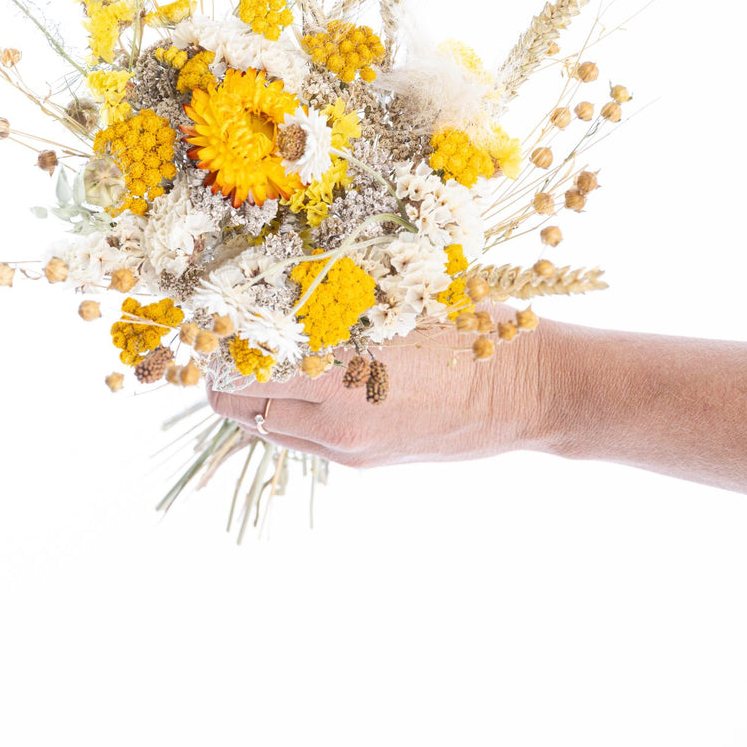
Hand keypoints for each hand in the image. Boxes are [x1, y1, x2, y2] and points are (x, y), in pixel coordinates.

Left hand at [209, 320, 548, 467]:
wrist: (528, 393)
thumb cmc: (470, 328)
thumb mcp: (399, 300)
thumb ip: (336, 303)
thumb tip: (275, 283)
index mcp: (339, 376)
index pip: (241, 371)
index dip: (220, 345)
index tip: (218, 319)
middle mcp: (334, 423)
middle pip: (240, 408)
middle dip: (227, 374)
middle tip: (232, 339)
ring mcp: (348, 449)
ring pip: (268, 428)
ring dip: (259, 396)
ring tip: (270, 357)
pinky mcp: (364, 463)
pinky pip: (303, 439)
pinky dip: (293, 411)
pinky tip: (316, 378)